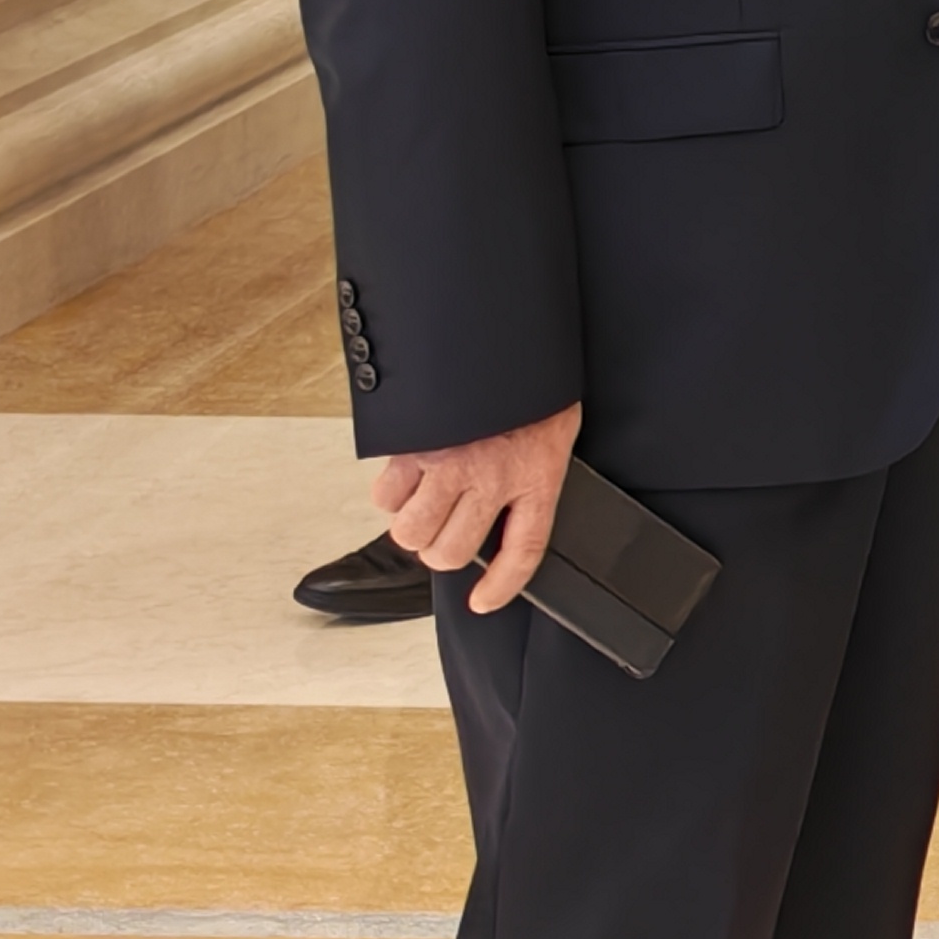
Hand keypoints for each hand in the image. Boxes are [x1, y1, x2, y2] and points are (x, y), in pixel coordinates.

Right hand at [372, 400, 583, 612]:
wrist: (507, 337)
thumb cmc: (531, 385)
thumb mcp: (553, 427)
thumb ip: (532, 471)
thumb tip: (509, 510)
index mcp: (537, 476)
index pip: (525, 550)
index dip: (503, 584)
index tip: (483, 601)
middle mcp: (492, 479)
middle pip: (449, 553)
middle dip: (441, 549)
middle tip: (445, 530)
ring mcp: (450, 465)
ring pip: (411, 532)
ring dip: (413, 525)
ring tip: (425, 503)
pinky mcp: (413, 447)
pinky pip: (385, 495)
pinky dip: (390, 493)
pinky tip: (408, 473)